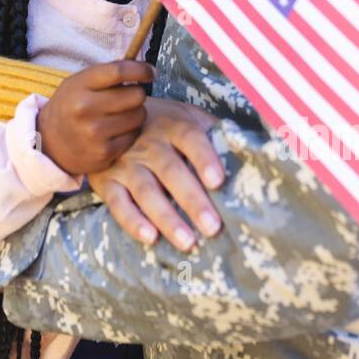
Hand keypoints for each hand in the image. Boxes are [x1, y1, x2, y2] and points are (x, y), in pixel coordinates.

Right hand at [36, 60, 154, 174]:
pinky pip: (134, 135)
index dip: (141, 69)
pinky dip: (130, 132)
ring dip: (135, 113)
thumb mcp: (77, 83)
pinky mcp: (104, 152)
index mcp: (79, 86)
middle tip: (128, 97)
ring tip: (120, 115)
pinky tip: (116, 131)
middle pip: (135, 95)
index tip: (150, 72)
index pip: (119, 71)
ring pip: (139, 116)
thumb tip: (143, 68)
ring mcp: (95, 133)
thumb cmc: (69, 107)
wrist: (49, 143)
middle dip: (137, 94)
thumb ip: (106, 73)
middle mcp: (86, 108)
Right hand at [89, 97, 224, 250]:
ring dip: (166, 218)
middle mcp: (148, 144)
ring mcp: (125, 163)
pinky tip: (150, 238)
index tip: (218, 181)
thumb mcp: (186, 116)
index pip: (190, 139)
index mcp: (172, 125)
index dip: (204, 159)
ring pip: (146, 192)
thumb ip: (212, 130)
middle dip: (192, 200)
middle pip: (171, 171)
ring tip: (188, 242)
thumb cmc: (162, 124)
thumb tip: (251, 150)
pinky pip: (118, 203)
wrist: (107, 117)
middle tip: (212, 227)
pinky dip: (132, 221)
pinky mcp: (107, 181)